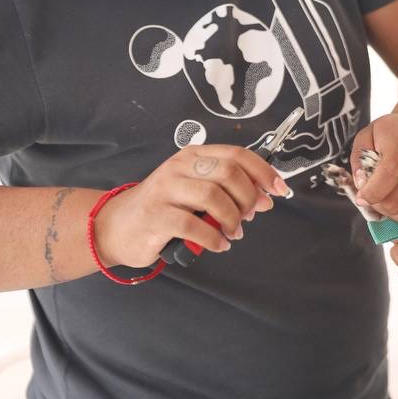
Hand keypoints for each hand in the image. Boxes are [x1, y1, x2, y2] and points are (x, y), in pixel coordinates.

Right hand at [93, 145, 289, 267]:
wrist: (118, 226)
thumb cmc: (163, 208)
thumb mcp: (194, 190)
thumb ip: (225, 189)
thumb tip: (264, 197)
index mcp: (193, 155)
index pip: (237, 154)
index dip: (263, 172)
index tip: (279, 190)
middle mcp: (178, 167)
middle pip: (228, 173)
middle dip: (248, 198)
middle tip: (250, 216)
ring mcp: (164, 190)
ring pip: (213, 197)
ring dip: (232, 219)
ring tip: (233, 233)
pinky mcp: (155, 215)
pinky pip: (194, 225)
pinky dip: (214, 238)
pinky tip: (218, 244)